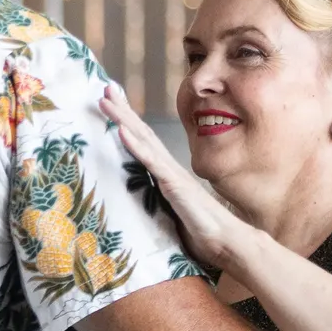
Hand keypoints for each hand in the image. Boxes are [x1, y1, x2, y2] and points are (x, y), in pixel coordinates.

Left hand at [99, 83, 251, 272]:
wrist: (227, 242)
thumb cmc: (203, 233)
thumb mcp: (173, 216)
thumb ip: (160, 206)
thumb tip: (143, 210)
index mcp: (167, 174)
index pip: (145, 142)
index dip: (129, 122)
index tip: (113, 104)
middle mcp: (169, 168)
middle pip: (142, 132)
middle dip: (123, 109)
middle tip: (104, 88)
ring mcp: (172, 174)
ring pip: (143, 140)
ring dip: (123, 118)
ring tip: (105, 99)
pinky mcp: (174, 185)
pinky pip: (151, 162)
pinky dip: (136, 144)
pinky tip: (121, 130)